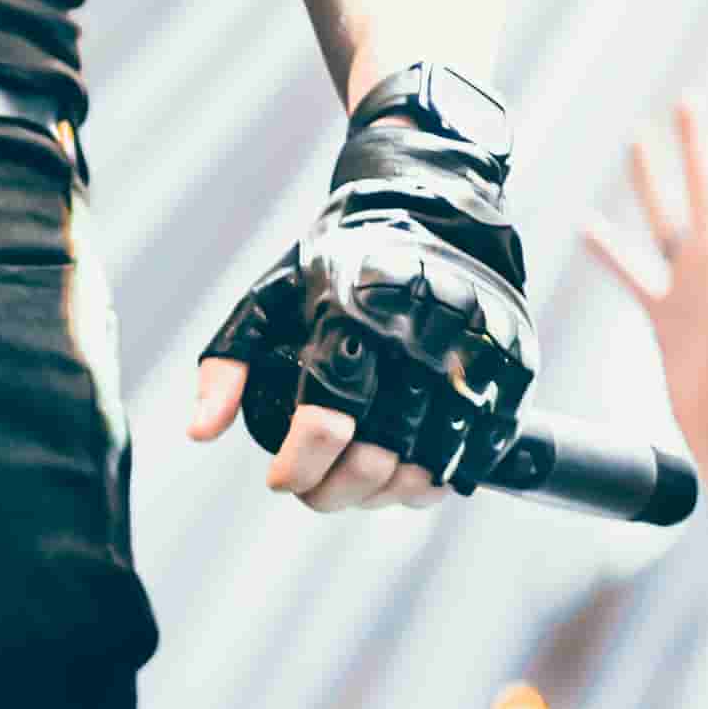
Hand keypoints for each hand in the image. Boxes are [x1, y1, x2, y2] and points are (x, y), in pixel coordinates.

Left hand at [194, 63, 531, 506]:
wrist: (432, 213)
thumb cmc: (338, 265)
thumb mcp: (269, 296)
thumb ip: (228, 362)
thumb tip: (200, 433)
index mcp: (352, 317)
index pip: (326, 421)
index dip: (300, 467)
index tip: (281, 480)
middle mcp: (416, 340)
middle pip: (375, 458)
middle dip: (332, 492)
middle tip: (312, 490)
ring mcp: (469, 360)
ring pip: (425, 468)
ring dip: (381, 495)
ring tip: (356, 484)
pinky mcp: (507, 373)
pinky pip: (473, 456)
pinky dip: (435, 482)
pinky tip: (405, 477)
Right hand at [584, 99, 707, 520]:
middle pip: (705, 188)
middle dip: (700, 143)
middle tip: (691, 99)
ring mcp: (688, 287)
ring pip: (664, 219)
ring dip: (652, 181)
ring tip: (637, 139)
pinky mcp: (664, 316)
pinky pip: (631, 274)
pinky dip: (608, 251)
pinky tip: (586, 227)